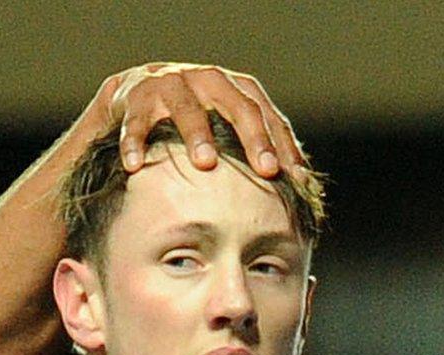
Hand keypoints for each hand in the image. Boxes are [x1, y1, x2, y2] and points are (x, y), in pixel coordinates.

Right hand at [104, 62, 305, 178]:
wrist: (137, 94)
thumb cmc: (198, 120)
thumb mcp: (231, 127)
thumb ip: (265, 148)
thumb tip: (307, 184)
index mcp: (237, 89)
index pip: (268, 116)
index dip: (283, 145)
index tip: (295, 177)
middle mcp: (208, 81)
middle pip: (237, 106)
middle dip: (254, 138)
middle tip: (266, 170)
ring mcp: (172, 84)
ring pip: (187, 107)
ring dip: (197, 134)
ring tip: (205, 163)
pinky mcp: (137, 96)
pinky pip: (137, 120)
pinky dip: (136, 142)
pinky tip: (136, 166)